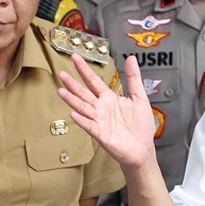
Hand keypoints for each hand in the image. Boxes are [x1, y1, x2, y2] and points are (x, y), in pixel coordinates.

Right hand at [57, 56, 159, 171]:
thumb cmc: (140, 125)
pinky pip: (90, 126)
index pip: (93, 81)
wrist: (143, 148)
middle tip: (61, 73)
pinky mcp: (101, 134)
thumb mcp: (139, 97)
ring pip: (83, 108)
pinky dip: (82, 121)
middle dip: (73, 84)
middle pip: (84, 93)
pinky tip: (73, 115)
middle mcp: (101, 108)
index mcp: (109, 98)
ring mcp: (99, 121)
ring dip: (72, 100)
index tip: (75, 57)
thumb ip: (133, 78)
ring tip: (61, 91)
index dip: (85, 69)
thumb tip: (131, 58)